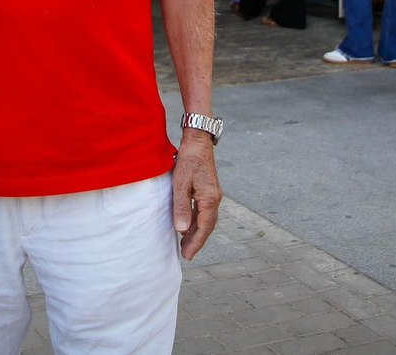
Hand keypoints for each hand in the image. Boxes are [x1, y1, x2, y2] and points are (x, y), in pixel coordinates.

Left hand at [171, 134, 221, 260]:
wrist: (198, 140)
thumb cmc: (188, 160)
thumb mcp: (180, 183)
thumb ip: (181, 207)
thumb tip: (181, 230)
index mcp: (209, 200)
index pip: (203, 228)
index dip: (195, 243)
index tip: (187, 255)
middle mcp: (215, 199)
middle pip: (207, 226)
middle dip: (196, 241)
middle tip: (185, 254)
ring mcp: (213, 194)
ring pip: (206, 219)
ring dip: (197, 232)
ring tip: (186, 243)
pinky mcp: (209, 189)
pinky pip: (204, 211)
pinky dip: (197, 221)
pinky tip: (189, 224)